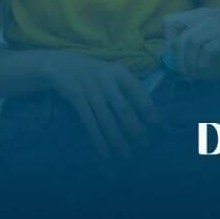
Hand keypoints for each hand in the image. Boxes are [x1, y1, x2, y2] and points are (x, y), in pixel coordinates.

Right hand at [40, 51, 159, 158]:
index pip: (137, 90)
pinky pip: (89, 122)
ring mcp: (90, 89)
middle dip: (134, 127)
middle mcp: (105, 79)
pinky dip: (97, 138)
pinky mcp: (76, 98)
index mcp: (118, 71)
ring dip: (116, 138)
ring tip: (126, 153)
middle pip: (122, 107)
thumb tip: (148, 111)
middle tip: (144, 143)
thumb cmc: (94, 72)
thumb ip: (127, 88)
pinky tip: (104, 152)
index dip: (148, 107)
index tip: (157, 123)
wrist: (62, 65)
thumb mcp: (112, 73)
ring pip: (105, 118)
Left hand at [164, 4, 219, 79]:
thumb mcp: (219, 22)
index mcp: (200, 13)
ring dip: (188, 65)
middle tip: (183, 72)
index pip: (168, 22)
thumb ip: (204, 31)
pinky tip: (206, 70)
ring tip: (193, 75)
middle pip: (177, 39)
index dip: (166, 41)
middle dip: (176, 60)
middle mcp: (204, 18)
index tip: (174, 56)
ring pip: (189, 46)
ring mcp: (215, 27)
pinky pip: (205, 52)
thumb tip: (188, 51)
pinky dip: (202, 64)